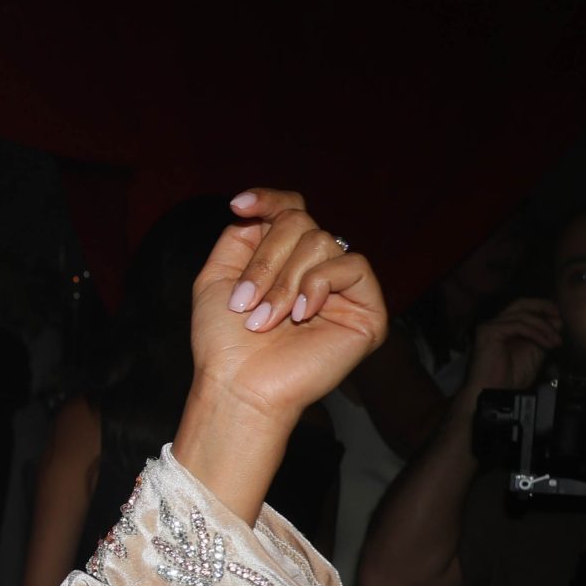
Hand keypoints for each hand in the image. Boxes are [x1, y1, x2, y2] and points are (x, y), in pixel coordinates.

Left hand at [191, 189, 388, 425]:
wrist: (239, 385)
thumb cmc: (224, 342)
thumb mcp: (217, 278)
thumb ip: (239, 237)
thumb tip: (261, 210)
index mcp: (283, 260)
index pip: (289, 210)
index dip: (268, 200)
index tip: (238, 205)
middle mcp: (315, 268)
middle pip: (299, 221)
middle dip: (265, 260)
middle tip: (243, 303)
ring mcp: (342, 288)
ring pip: (321, 241)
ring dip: (283, 281)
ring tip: (264, 320)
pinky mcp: (368, 309)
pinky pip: (353, 265)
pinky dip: (319, 285)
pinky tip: (301, 315)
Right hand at [462, 297, 561, 395]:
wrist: (497, 392)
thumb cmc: (511, 378)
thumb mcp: (535, 352)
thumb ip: (543, 336)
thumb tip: (556, 321)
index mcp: (506, 328)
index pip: (524, 309)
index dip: (543, 310)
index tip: (560, 320)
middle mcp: (496, 324)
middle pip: (520, 303)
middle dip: (543, 307)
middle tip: (558, 317)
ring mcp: (490, 327)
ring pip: (522, 315)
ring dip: (544, 327)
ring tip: (555, 341)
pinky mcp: (488, 331)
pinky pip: (517, 325)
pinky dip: (535, 332)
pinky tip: (545, 343)